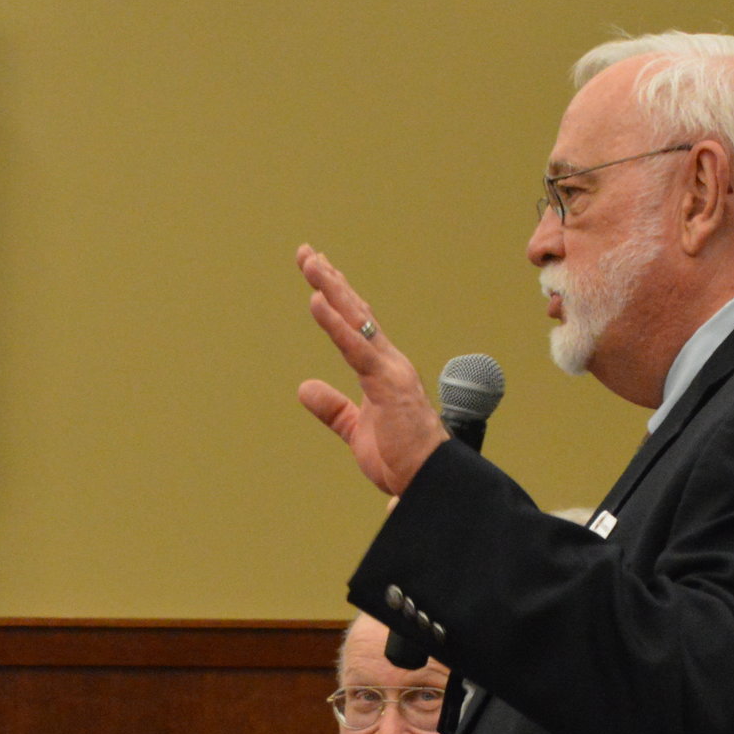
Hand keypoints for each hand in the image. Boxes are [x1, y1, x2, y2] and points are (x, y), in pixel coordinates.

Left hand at [295, 245, 449, 495]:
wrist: (427, 480)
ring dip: (331, 289)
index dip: (334, 297)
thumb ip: (333, 408)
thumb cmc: (400, 458)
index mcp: (381, 370)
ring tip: (310, 263)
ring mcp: (390, 369)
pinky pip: (356, 347)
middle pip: (354, 311)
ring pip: (356, 319)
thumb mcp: (354, 430)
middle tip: (306, 253)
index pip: (354, 326)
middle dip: (330, 280)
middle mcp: (388, 361)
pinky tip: (317, 300)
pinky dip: (335, 324)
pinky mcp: (387, 383)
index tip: (315, 274)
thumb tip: (305, 388)